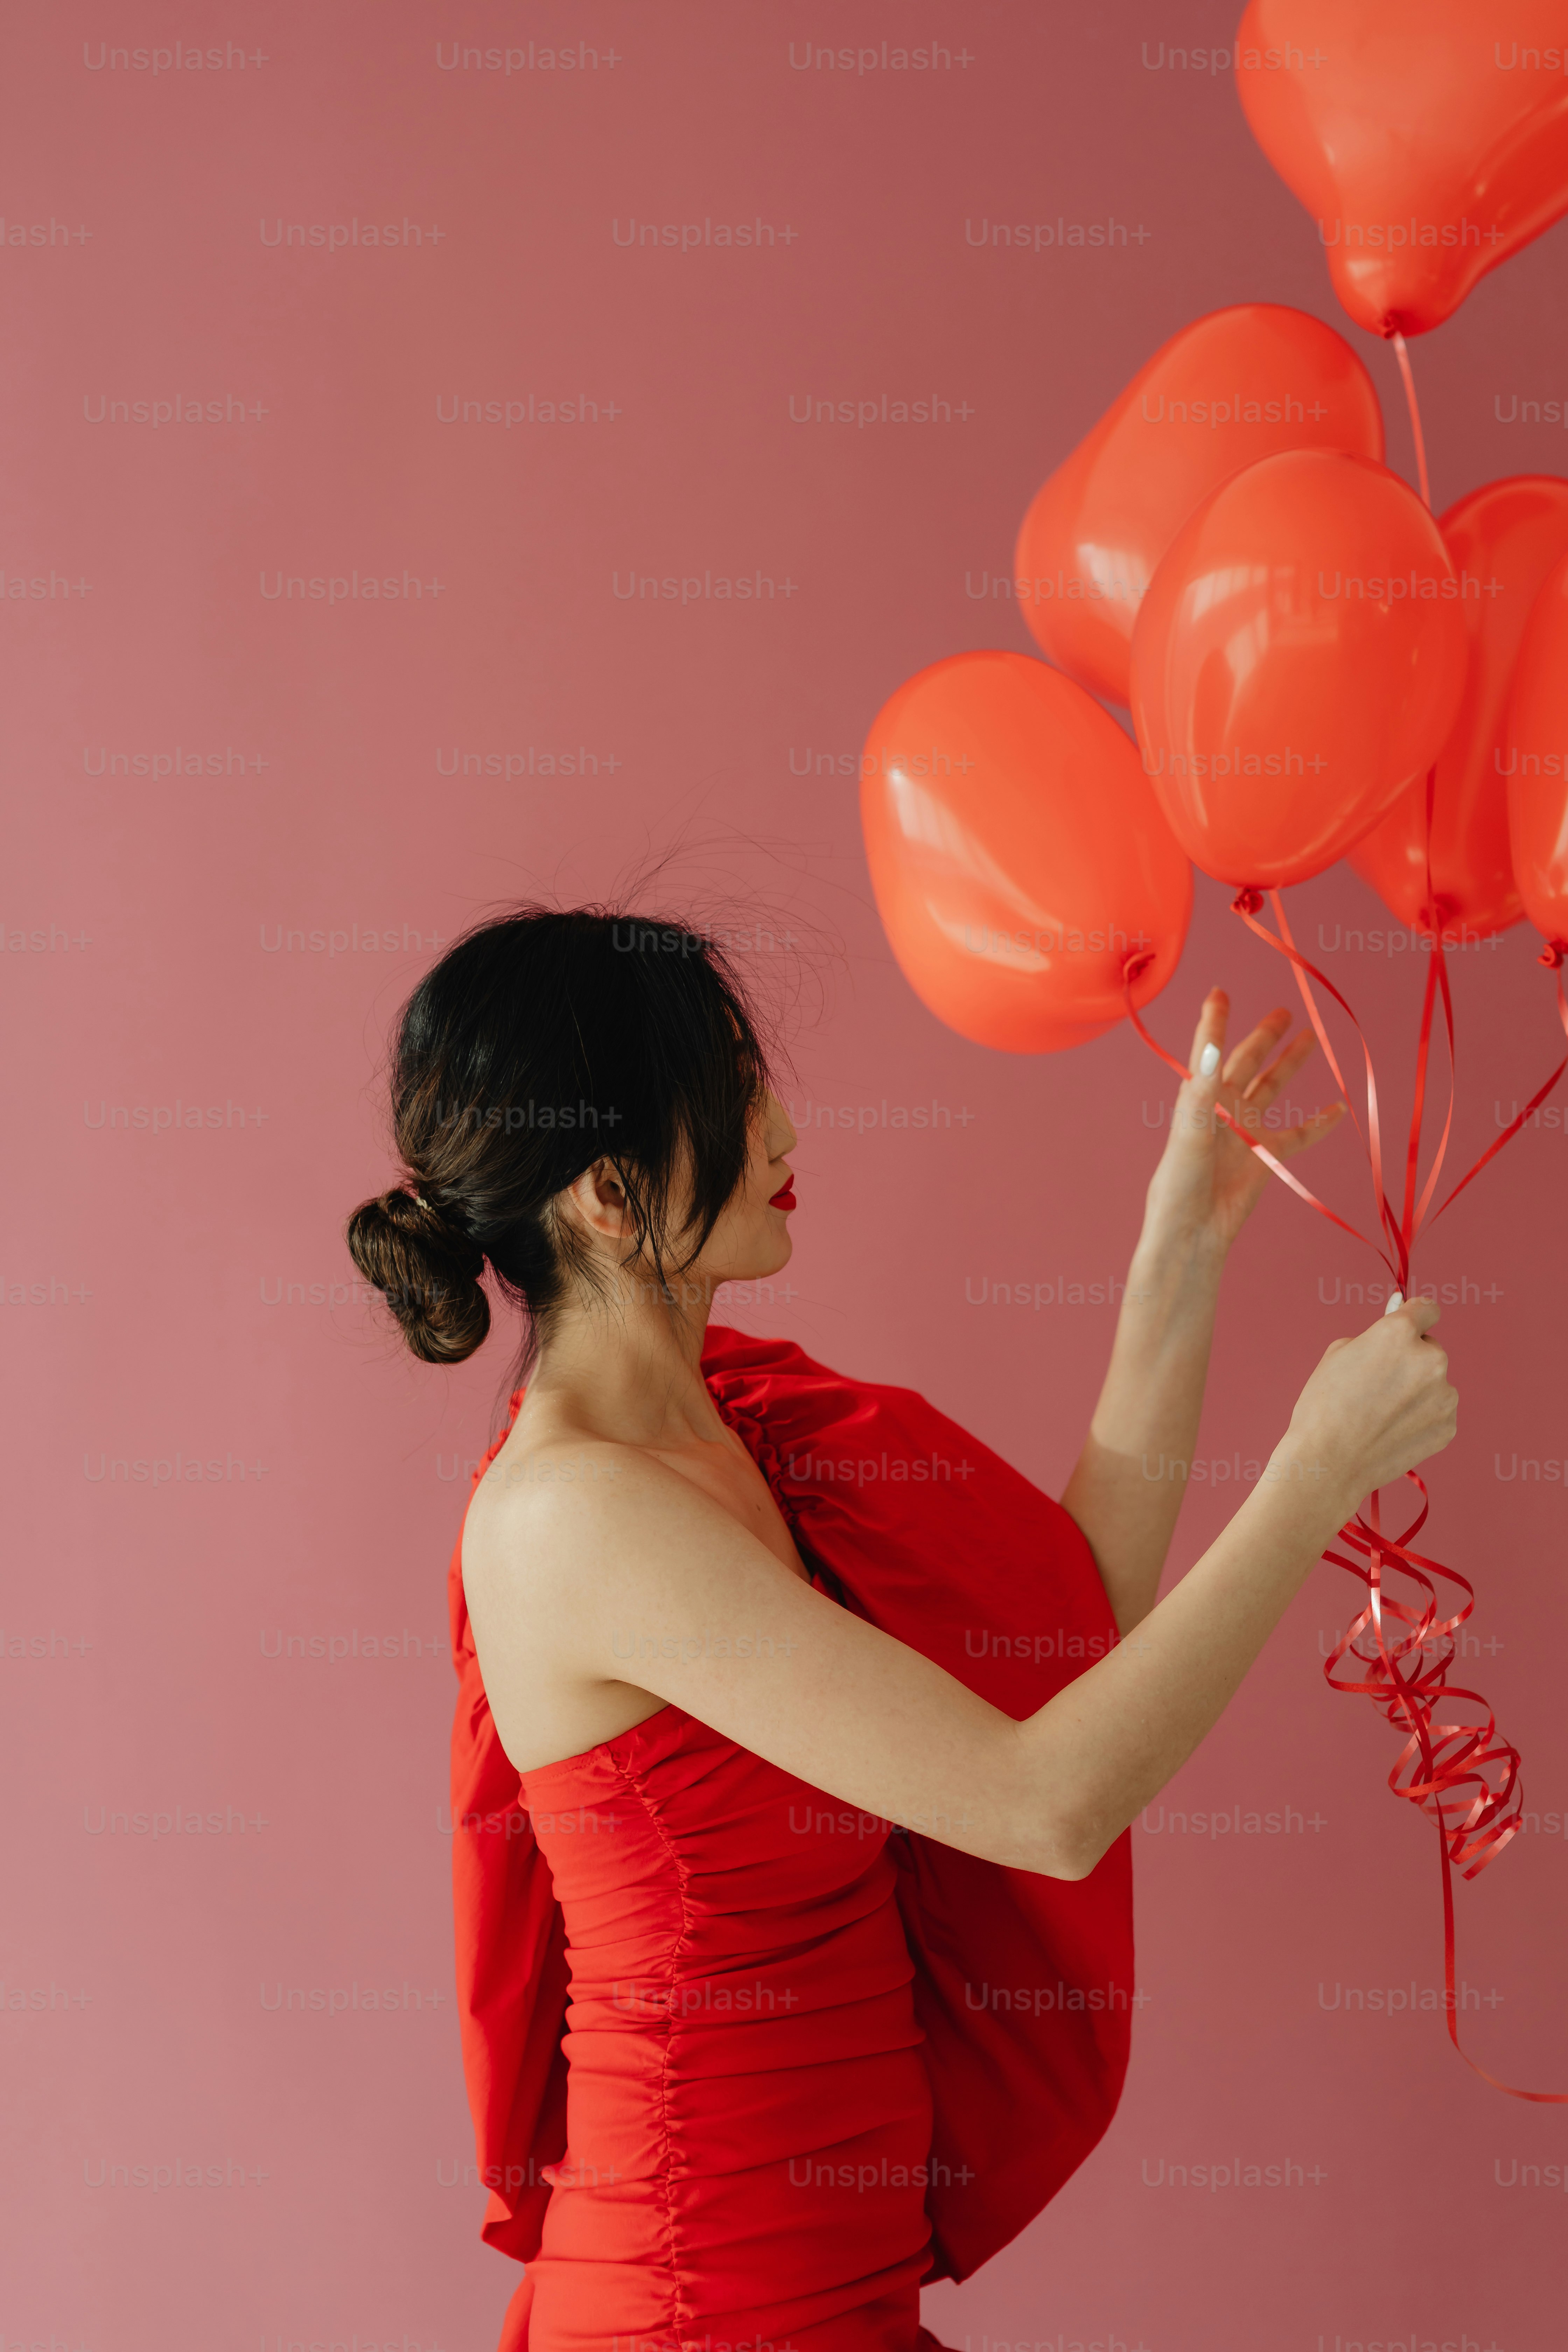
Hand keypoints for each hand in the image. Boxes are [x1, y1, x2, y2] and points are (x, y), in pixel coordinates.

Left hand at [1143, 987, 1345, 1258]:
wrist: (1193, 1230)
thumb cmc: (1181, 1181)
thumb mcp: (1190, 1128)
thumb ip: (1203, 1086)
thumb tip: (1212, 1044)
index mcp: (1199, 1097)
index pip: (1210, 1049)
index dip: (1216, 1021)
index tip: (1220, 992)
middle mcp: (1222, 1109)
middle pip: (1248, 1061)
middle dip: (1264, 1035)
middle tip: (1284, 1011)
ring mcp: (1246, 1131)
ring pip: (1275, 1087)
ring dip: (1291, 1063)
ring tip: (1311, 1036)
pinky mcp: (1267, 1156)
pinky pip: (1300, 1134)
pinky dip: (1321, 1122)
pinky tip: (1340, 1107)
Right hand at [1284, 1294, 1457, 1509]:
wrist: (1329, 1462)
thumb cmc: (1325, 1406)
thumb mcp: (1338, 1354)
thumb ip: (1373, 1337)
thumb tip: (1397, 1325)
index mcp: (1399, 1334)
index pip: (1426, 1309)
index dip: (1414, 1314)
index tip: (1410, 1322)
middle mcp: (1430, 1360)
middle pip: (1428, 1349)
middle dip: (1409, 1360)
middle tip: (1378, 1383)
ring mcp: (1443, 1396)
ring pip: (1434, 1382)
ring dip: (1416, 1390)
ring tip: (1381, 1413)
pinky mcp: (1448, 1427)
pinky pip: (1437, 1411)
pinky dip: (1420, 1417)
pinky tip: (1392, 1430)